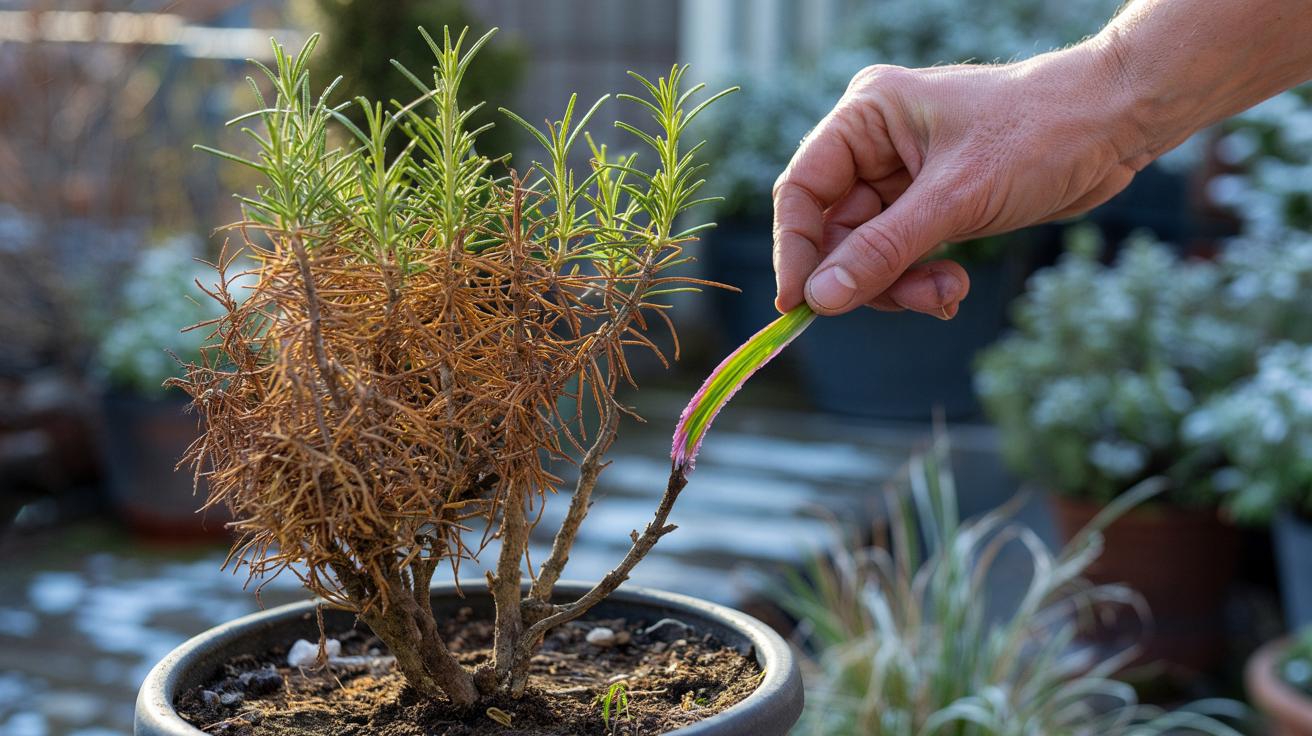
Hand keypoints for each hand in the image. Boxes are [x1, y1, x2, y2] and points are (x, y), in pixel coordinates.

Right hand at [772, 41, 1149, 316]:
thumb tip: (820, 299)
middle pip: (836, 231)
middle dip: (868, 276)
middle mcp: (876, 144)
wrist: (1117, 125)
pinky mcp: (933, 203)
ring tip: (947, 292)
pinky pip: (903, 256)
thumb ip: (882, 252)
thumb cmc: (1040, 135)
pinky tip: (954, 289)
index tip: (799, 305)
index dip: (796, 250)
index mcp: (867, 116)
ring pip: (870, 252)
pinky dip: (922, 281)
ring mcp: (904, 176)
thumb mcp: (956, 199)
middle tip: (907, 302)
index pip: (803, 190)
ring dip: (902, 284)